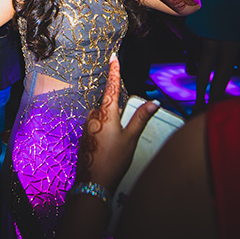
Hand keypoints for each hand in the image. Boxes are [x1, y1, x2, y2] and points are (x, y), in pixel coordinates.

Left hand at [75, 55, 158, 192]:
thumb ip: (141, 118)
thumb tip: (154, 103)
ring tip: (117, 148)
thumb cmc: (112, 160)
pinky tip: (110, 150)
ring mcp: (88, 126)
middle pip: (110, 106)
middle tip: (123, 137)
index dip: (115, 71)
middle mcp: (94, 116)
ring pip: (105, 118)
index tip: (113, 56)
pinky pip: (99, 128)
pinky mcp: (85, 135)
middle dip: (120, 115)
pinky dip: (107, 134)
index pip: (113, 86)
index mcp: (106, 113)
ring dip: (114, 126)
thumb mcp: (131, 138)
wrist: (92, 182)